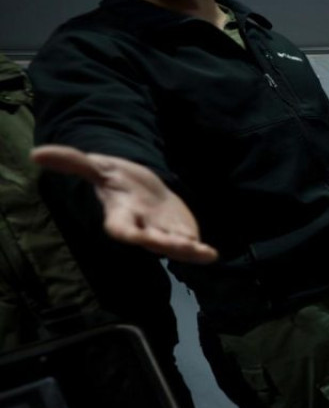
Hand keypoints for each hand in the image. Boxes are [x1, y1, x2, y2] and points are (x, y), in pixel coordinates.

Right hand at [31, 144, 217, 263]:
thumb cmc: (118, 179)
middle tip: (180, 245)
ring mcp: (162, 235)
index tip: (133, 237)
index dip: (127, 233)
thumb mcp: (99, 168)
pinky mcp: (180, 235)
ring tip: (202, 252)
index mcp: (120, 216)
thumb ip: (74, 162)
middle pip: (151, 241)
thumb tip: (37, 153)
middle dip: (165, 243)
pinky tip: (212, 254)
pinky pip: (190, 247)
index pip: (121, 229)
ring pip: (173, 247)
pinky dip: (200, 252)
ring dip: (187, 251)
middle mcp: (141, 230)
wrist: (143, 186)